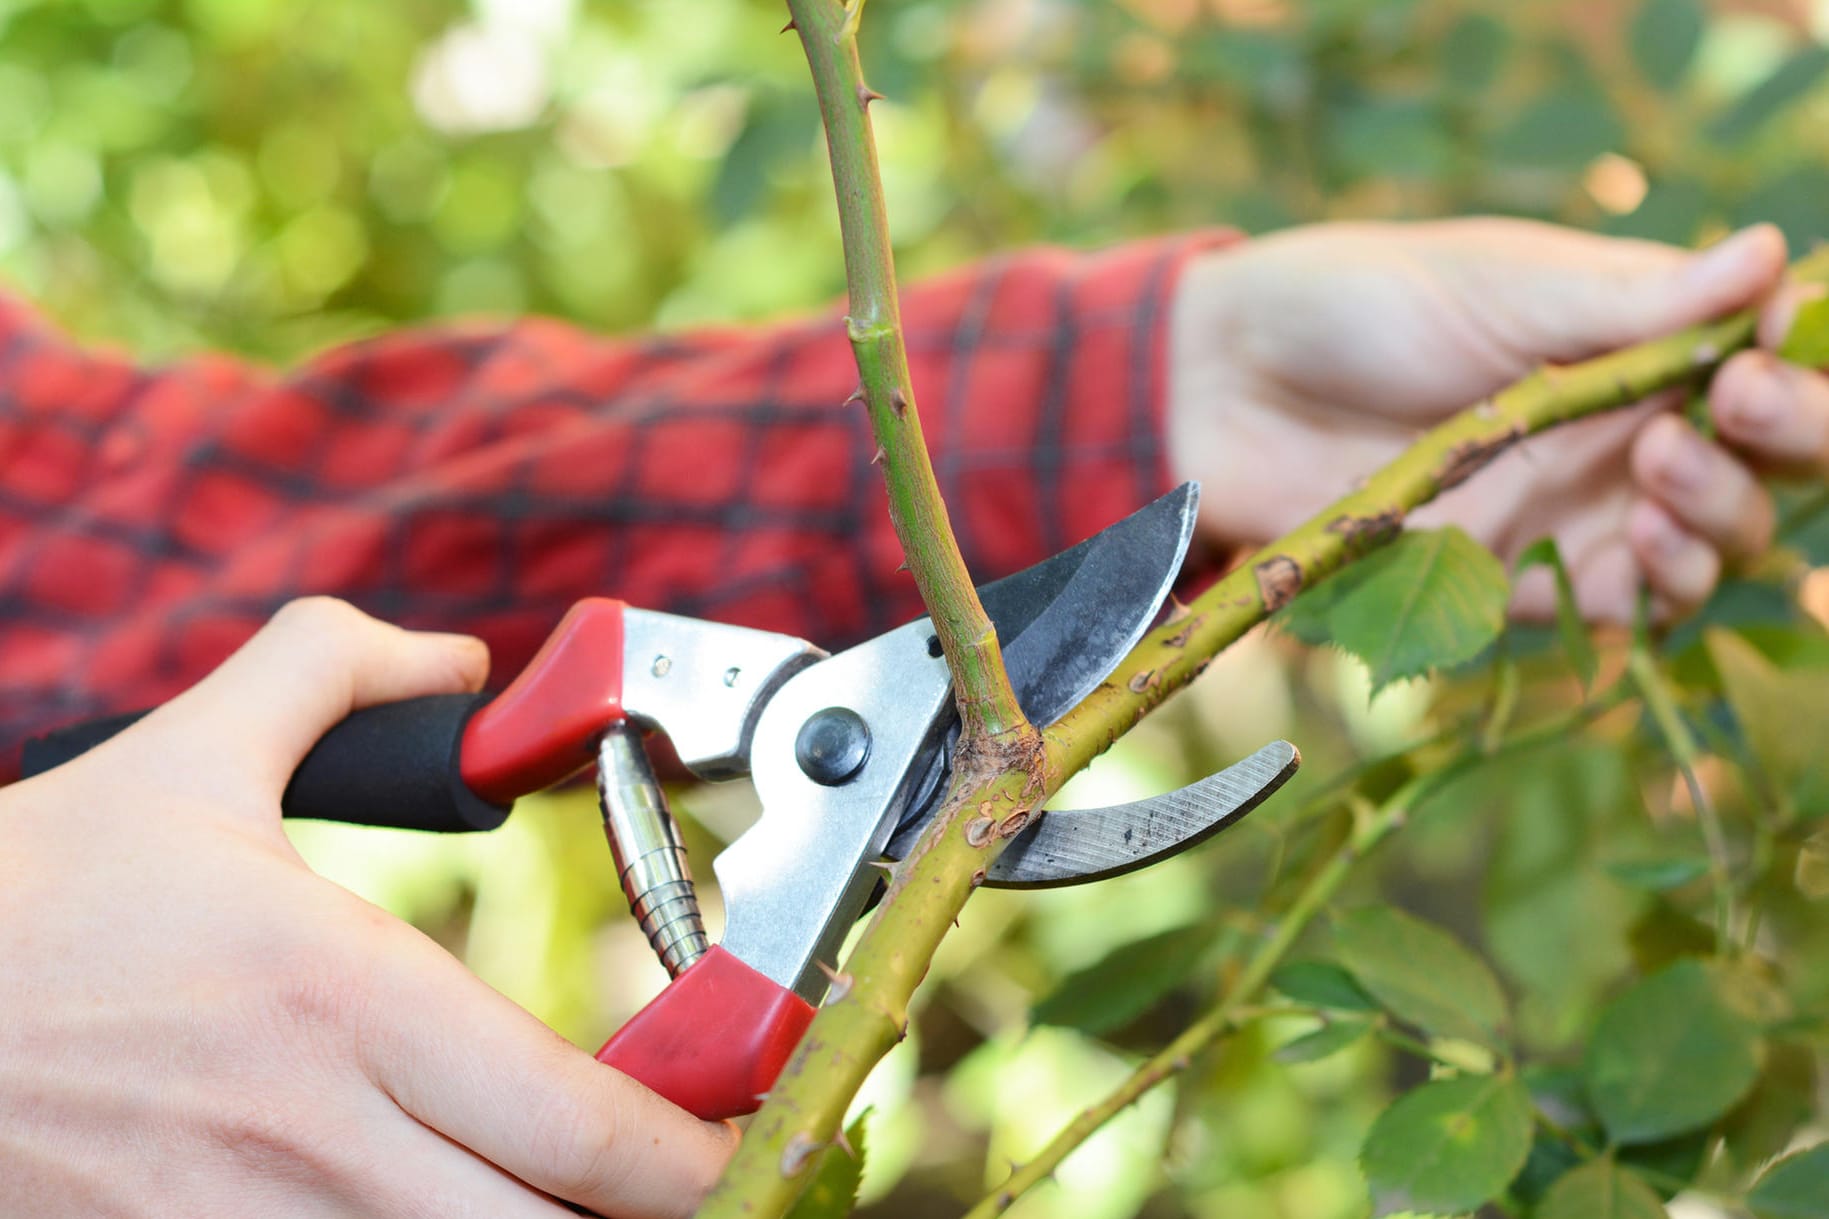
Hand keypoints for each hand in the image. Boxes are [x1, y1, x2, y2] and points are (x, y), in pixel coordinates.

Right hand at [0, 598, 733, 1218]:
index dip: (695, 1157)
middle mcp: (315, 1137)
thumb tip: (461, 658)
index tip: (743, 1140)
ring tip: (565, 1193)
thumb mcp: (190, 755)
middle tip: (681, 1182)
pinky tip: (450, 1216)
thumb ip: (336, 671)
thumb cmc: (32, 896)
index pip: (583, 1125)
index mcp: (346, 997)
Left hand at [1168, 218, 1826, 619]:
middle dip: (1770, 456)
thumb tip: (1768, 256)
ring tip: (1655, 482)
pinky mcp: (1509, 583)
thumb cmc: (1357, 301)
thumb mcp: (1497, 281)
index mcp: (1634, 339)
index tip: (1756, 373)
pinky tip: (1626, 555)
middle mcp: (1620, 431)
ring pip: (1702, 550)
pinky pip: (1610, 611)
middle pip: (1759, 471)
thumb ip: (1627, 298)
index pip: (1765, 368)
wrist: (1224, 384)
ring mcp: (1568, 511)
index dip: (1793, 383)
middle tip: (1710, 424)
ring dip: (1712, 528)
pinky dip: (1641, 595)